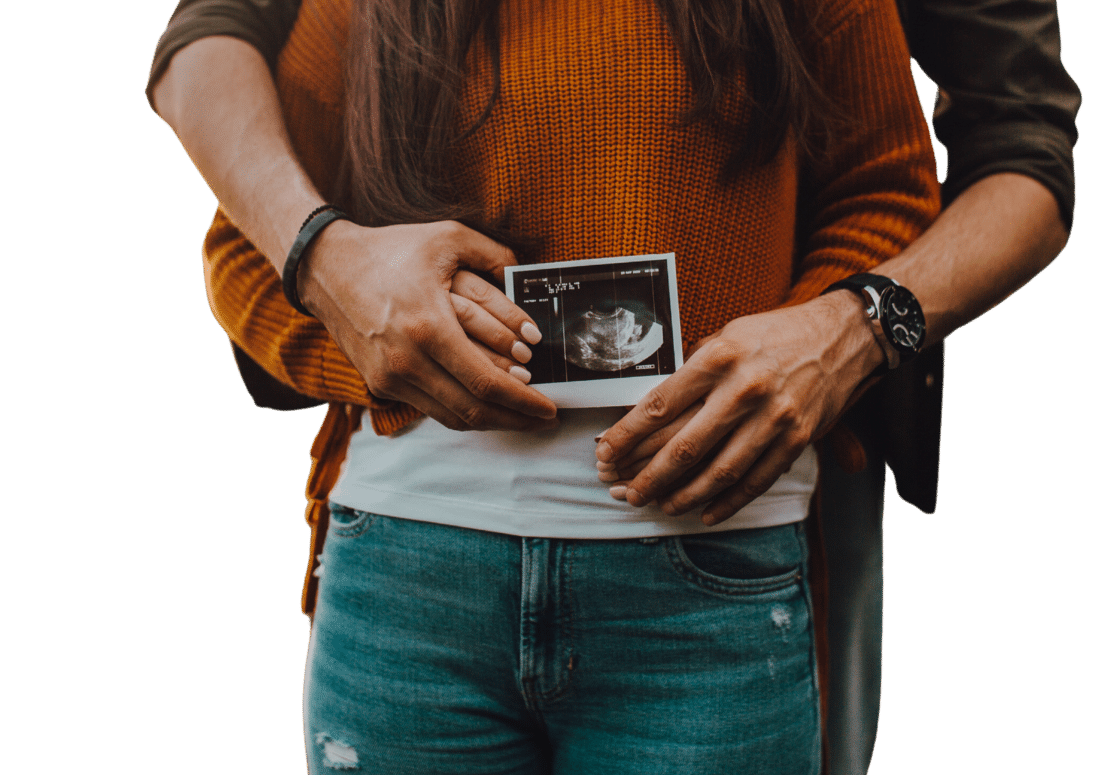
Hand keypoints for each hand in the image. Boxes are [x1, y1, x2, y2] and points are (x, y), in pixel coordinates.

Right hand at [299, 219, 557, 430]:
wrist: (325, 268)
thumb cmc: (389, 251)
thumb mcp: (447, 238)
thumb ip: (494, 254)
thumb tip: (527, 275)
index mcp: (429, 327)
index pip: (486, 383)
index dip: (524, 402)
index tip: (550, 407)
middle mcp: (407, 361)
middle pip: (473, 409)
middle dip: (516, 419)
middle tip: (544, 418)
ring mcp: (391, 378)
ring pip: (453, 417)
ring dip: (492, 421)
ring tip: (521, 416)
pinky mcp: (381, 384)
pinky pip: (432, 409)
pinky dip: (463, 411)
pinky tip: (486, 405)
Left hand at [594, 292, 882, 523]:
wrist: (844, 335)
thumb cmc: (776, 334)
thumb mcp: (727, 335)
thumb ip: (693, 371)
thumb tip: (651, 409)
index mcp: (719, 358)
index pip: (659, 405)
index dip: (626, 435)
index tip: (605, 453)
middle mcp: (744, 389)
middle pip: (684, 446)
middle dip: (647, 475)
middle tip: (623, 492)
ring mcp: (774, 418)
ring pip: (718, 471)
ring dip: (683, 495)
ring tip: (659, 505)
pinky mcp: (797, 439)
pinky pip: (756, 480)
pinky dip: (728, 502)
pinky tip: (704, 513)